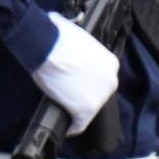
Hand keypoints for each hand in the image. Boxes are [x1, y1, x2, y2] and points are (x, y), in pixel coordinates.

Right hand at [29, 13, 122, 132]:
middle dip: (82, 94)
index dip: (86, 82)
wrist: (46, 47)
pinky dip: (73, 127)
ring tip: (63, 107)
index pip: (100, 78)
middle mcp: (110, 81)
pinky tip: (67, 127)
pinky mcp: (85, 110)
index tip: (76, 83)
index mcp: (111, 63)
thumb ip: (79, 42)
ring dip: (76, 108)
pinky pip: (79, 124)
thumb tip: (64, 31)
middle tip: (66, 93)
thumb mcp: (76, 34)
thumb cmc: (57, 38)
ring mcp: (99, 96)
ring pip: (88, 108)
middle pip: (97, 94)